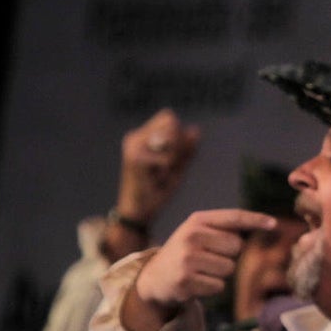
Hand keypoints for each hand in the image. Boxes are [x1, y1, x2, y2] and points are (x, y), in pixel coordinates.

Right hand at [117, 107, 199, 224]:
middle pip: (172, 123)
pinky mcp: (136, 159)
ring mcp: (134, 146)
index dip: (180, 134)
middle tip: (168, 168)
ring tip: (162, 174)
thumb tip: (196, 130)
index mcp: (142, 136)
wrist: (139, 212)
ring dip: (174, 158)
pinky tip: (156, 181)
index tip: (175, 157)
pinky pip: (168, 159)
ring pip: (171, 138)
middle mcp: (135, 137)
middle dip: (179, 146)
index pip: (169, 117)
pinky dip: (168, 172)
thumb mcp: (177, 167)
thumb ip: (187, 149)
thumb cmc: (157, 190)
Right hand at [123, 208, 275, 330]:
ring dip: (220, 274)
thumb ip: (225, 229)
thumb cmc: (186, 254)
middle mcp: (192, 235)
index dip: (255, 220)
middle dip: (228, 256)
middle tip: (207, 258)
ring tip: (200, 271)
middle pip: (237, 247)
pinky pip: (218, 286)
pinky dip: (211, 288)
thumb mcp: (199, 234)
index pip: (233, 217)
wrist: (154, 278)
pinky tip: (195, 283)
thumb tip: (266, 224)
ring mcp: (187, 257)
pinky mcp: (186, 280)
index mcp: (198, 220)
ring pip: (229, 268)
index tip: (273, 224)